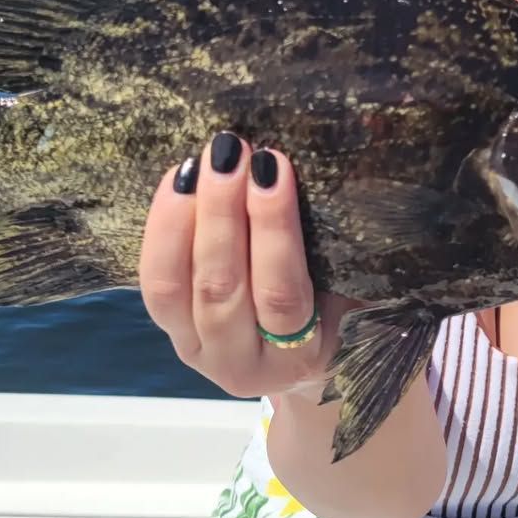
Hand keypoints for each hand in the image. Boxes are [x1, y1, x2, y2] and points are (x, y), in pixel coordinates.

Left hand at [139, 131, 354, 400]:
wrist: (308, 355)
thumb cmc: (345, 306)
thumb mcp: (362, 288)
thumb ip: (360, 250)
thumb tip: (363, 171)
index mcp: (304, 356)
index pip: (281, 295)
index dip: (273, 229)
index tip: (272, 167)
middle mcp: (244, 364)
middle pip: (221, 288)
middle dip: (222, 212)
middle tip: (230, 152)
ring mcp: (197, 352)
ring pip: (174, 288)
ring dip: (184, 217)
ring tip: (199, 163)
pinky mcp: (169, 333)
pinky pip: (154, 282)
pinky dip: (161, 229)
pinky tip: (178, 181)